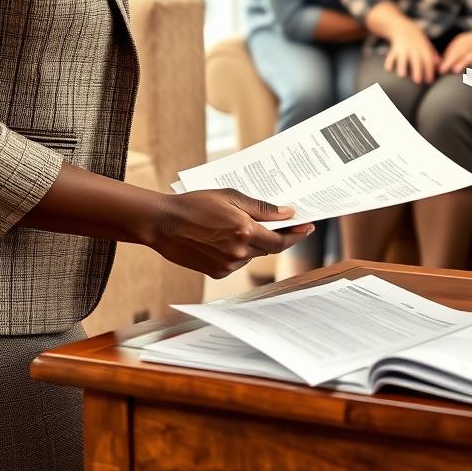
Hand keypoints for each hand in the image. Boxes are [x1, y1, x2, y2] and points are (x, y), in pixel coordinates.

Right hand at [149, 189, 313, 277]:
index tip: (309, 227)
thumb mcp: (231, 197)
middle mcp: (239, 252)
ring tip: (236, 225)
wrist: (162, 223)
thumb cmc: (195, 204)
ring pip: (252, 255)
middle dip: (275, 235)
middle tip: (279, 221)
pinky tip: (223, 237)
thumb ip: (261, 208)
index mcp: (245, 231)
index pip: (281, 240)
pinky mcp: (216, 273)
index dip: (297, 235)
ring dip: (253, 243)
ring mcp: (227, 265)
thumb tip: (287, 213)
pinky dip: (237, 251)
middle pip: (268, 248)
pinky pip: (236, 262)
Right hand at [384, 20, 440, 82]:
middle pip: (416, 61)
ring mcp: (403, 49)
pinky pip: (391, 55)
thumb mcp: (427, 45)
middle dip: (417, 71)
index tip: (429, 81)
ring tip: (402, 75)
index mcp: (423, 50)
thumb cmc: (417, 40)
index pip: (428, 61)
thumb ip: (433, 55)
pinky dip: (389, 62)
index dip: (429, 71)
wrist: (404, 28)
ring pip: (402, 58)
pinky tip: (389, 69)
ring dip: (402, 66)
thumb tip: (440, 66)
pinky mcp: (394, 49)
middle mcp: (414, 50)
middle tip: (417, 81)